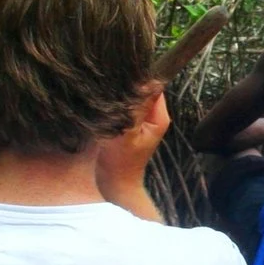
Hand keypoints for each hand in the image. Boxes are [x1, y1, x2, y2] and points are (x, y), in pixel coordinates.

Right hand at [94, 81, 168, 220]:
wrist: (113, 184)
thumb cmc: (121, 162)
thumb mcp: (128, 132)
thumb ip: (137, 107)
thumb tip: (145, 82)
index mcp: (158, 116)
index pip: (153, 85)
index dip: (138, 80)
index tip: (120, 81)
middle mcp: (152, 115)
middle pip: (141, 89)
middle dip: (126, 88)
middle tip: (110, 93)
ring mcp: (140, 119)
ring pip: (130, 97)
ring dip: (119, 97)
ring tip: (106, 102)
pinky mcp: (129, 123)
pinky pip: (123, 106)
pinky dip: (115, 105)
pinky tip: (104, 108)